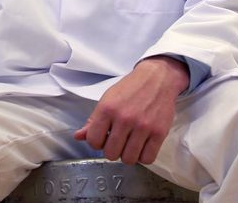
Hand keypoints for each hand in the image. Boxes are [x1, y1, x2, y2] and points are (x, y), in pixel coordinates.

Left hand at [73, 56, 188, 164]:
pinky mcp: (159, 132)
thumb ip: (93, 120)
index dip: (97, 143)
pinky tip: (142, 147)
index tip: (103, 139)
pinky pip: (148, 159)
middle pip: (111, 153)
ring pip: (129, 159)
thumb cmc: (131, 88)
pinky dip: (143, 157)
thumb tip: (78, 136)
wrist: (157, 78)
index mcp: (107, 109)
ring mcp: (143, 126)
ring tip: (130, 145)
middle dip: (112, 151)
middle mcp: (124, 119)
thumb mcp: (107, 100)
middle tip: (117, 142)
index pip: (94, 141)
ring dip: (127, 155)